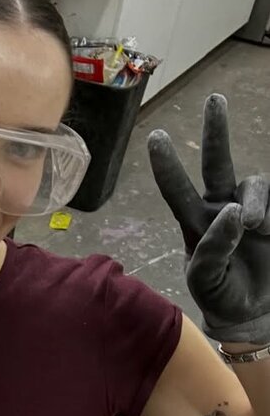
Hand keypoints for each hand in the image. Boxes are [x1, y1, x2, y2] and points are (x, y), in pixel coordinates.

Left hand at [148, 94, 269, 344]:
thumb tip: (233, 212)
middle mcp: (222, 209)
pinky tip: (266, 223)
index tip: (156, 137)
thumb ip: (212, 247)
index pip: (178, 190)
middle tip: (214, 100)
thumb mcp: (205, 280)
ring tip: (256, 225)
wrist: (252, 315)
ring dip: (256, 198)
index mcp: (196, 223)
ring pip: (254, 184)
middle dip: (216, 131)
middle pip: (217, 163)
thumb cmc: (221, 296)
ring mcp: (252, 210)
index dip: (168, 165)